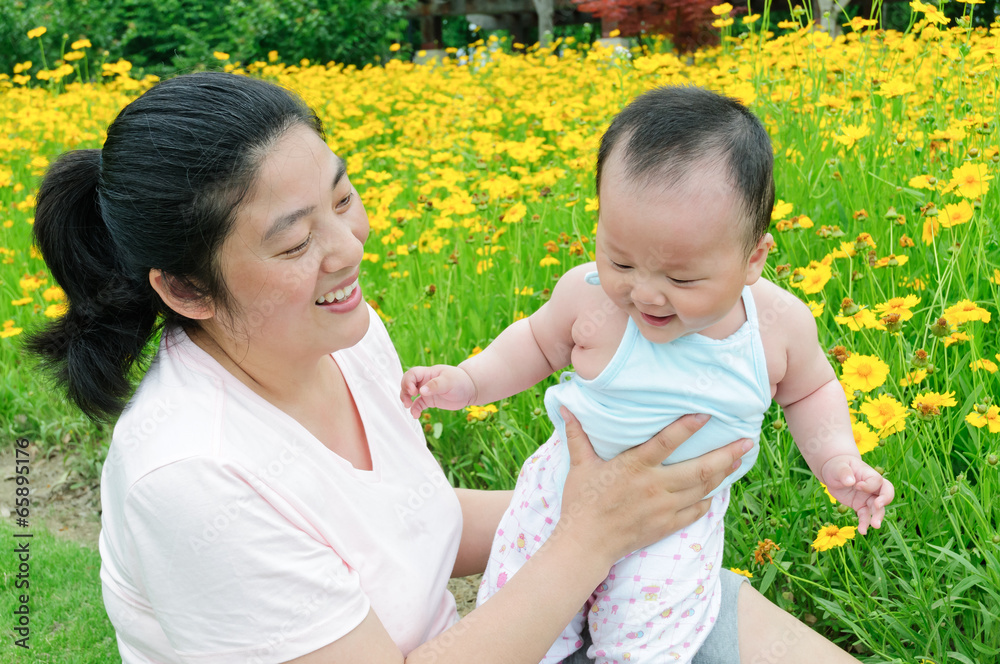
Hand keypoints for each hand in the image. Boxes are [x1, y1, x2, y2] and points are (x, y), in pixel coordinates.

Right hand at [399, 365, 476, 417]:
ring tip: (409, 407)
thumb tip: (421, 391)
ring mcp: (426, 391)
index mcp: (428, 373)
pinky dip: (415, 410)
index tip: (414, 392)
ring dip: (406, 400)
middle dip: (404, 391)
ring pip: (410, 394)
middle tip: (408, 401)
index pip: (412, 374)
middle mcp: (425, 381)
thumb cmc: (460, 381)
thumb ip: (435, 385)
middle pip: (407, 383)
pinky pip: (418, 405)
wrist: (470, 390)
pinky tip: (416, 415)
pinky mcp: (430, 400)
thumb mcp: (449, 382)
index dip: (408, 382)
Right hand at [554, 408, 752, 564]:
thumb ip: (577, 436)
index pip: (667, 442)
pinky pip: (695, 511)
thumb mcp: (579, 466)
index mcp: (634, 466)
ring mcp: (664, 508)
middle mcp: (655, 486)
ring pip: (703, 488)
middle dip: (726, 454)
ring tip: (740, 460)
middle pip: (699, 468)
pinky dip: (709, 500)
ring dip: (724, 473)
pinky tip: (718, 491)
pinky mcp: (666, 525)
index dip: (688, 427)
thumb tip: (566, 408)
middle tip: (747, 441)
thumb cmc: (581, 502)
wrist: (585, 544)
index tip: (708, 414)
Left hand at [820, 454, 894, 534]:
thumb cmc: (837, 466)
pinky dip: (864, 523)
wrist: (833, 473)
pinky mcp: (860, 506)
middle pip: (886, 494)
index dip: (869, 485)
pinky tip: (862, 531)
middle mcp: (872, 487)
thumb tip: (850, 481)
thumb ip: (844, 473)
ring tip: (875, 526)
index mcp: (869, 474)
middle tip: (877, 507)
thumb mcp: (838, 467)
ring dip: (877, 517)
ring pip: (877, 509)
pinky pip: (865, 516)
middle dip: (884, 501)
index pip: (877, 481)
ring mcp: (867, 498)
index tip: (856, 486)